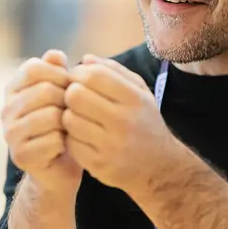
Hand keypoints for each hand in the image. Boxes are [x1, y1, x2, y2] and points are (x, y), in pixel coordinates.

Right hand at [1, 50, 82, 194]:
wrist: (59, 167)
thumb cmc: (62, 125)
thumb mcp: (61, 93)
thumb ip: (57, 71)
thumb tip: (55, 55)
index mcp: (12, 89)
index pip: (34, 68)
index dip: (60, 75)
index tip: (70, 89)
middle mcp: (5, 109)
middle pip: (45, 90)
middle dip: (68, 101)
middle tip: (73, 113)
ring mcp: (10, 133)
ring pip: (51, 116)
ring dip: (68, 123)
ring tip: (69, 129)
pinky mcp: (20, 155)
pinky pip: (53, 140)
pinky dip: (66, 143)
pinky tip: (64, 146)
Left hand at [63, 55, 173, 192]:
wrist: (159, 169)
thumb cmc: (145, 124)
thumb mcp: (140, 94)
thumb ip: (114, 72)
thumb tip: (85, 59)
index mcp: (135, 100)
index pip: (94, 75)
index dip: (78, 73)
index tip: (77, 79)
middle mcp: (124, 122)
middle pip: (76, 95)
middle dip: (70, 93)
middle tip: (75, 98)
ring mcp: (110, 146)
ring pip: (69, 119)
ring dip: (68, 115)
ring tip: (78, 117)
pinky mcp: (98, 164)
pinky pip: (69, 142)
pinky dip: (70, 137)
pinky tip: (80, 136)